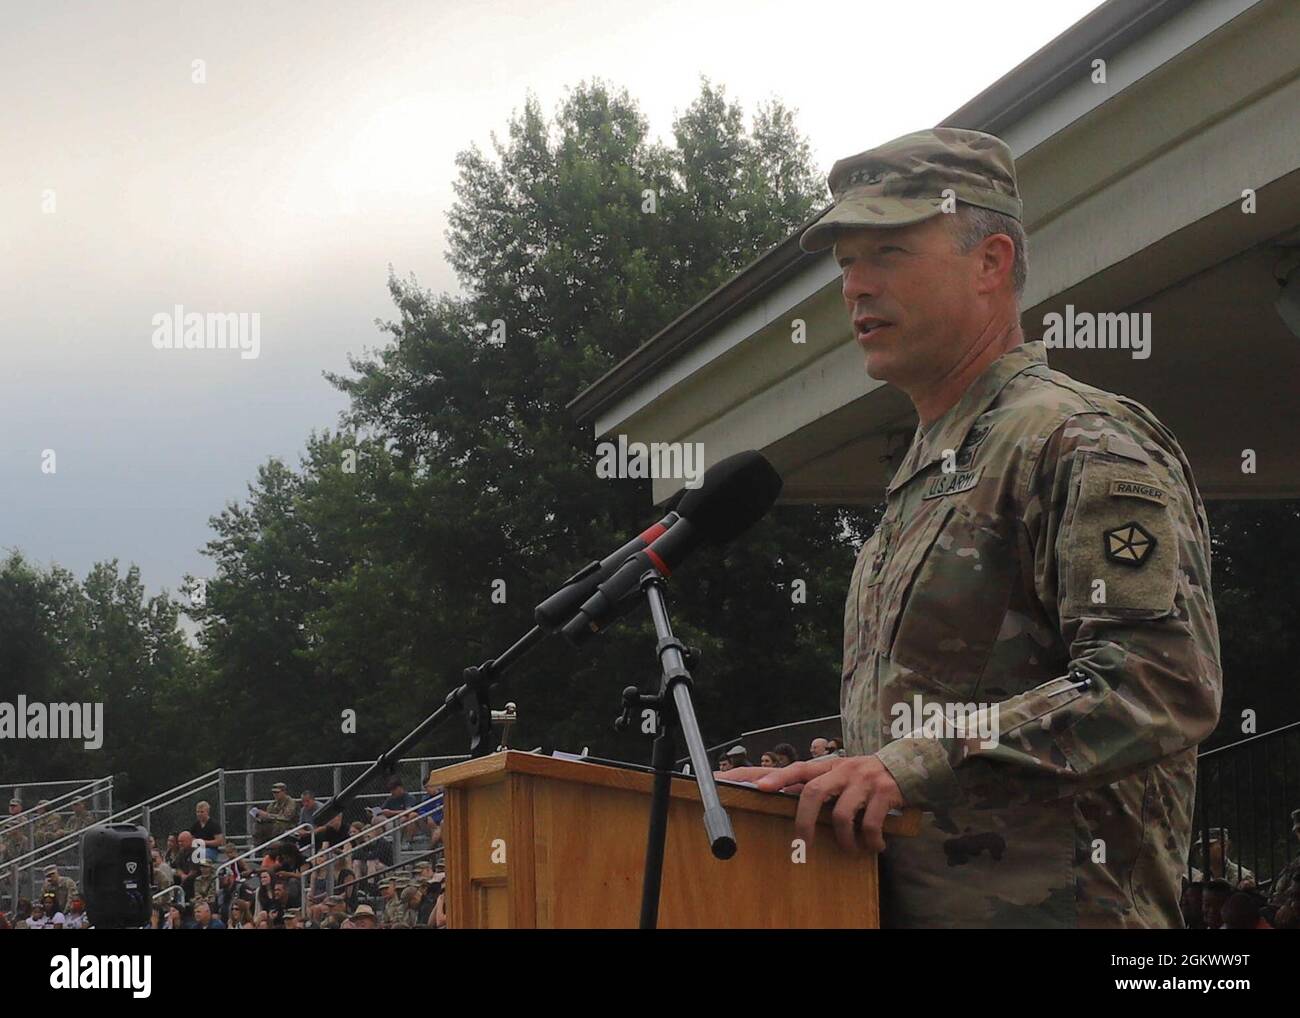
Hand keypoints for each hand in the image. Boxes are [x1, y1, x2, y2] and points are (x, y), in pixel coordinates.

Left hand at [715, 755, 904, 854]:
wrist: (907, 766)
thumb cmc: (865, 778)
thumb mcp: (843, 775)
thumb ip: (822, 785)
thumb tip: (790, 801)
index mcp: (830, 766)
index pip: (800, 769)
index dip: (779, 778)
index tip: (760, 788)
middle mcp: (844, 770)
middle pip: (814, 792)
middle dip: (804, 822)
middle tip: (803, 844)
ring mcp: (864, 780)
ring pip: (841, 815)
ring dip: (844, 840)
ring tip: (851, 850)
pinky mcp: (884, 792)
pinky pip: (870, 824)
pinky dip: (870, 841)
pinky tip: (875, 846)